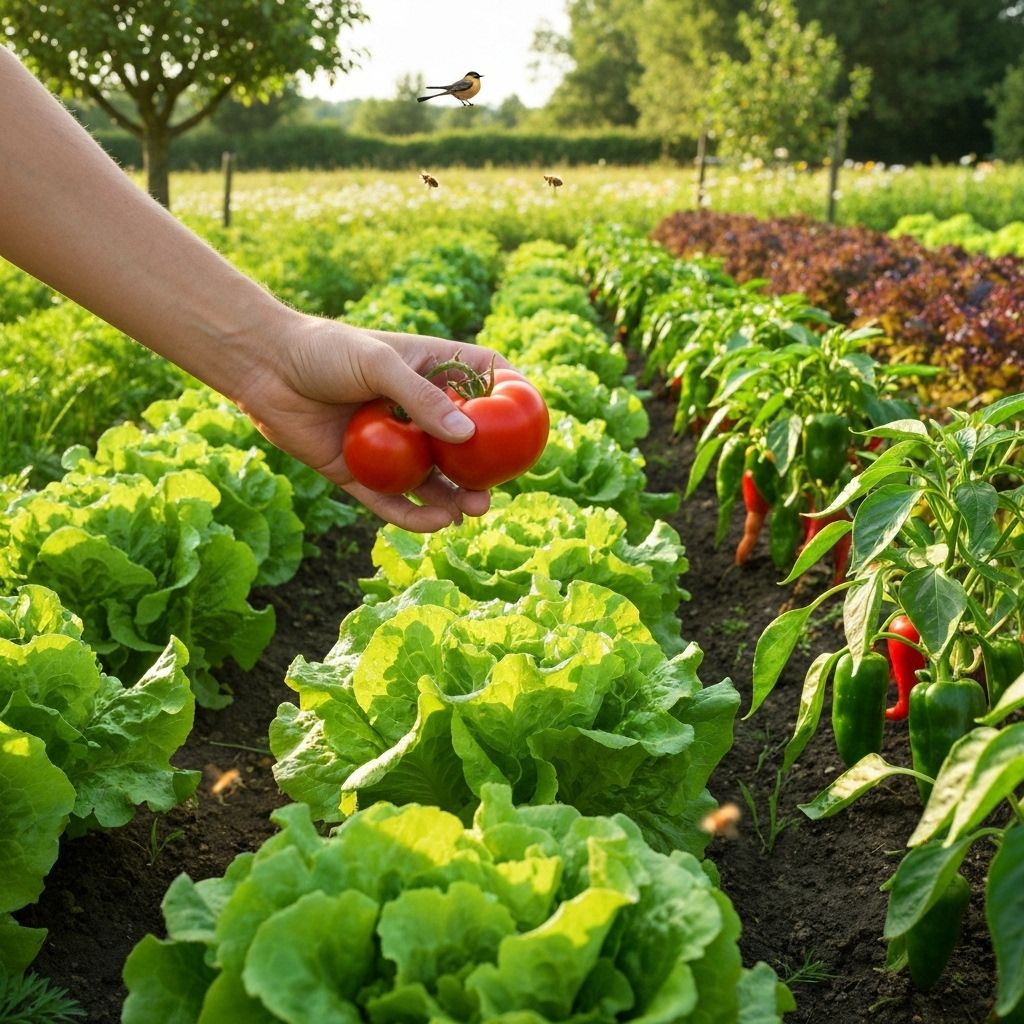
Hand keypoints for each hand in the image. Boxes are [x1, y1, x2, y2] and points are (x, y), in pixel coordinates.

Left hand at [234, 310, 513, 531]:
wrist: (263, 367)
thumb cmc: (325, 350)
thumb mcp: (379, 364)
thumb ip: (422, 399)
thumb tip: (468, 436)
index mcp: (430, 372)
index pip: (484, 384)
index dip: (511, 402)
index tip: (532, 426)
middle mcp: (416, 412)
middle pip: (464, 446)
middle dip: (484, 470)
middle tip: (496, 488)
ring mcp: (391, 445)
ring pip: (432, 480)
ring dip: (454, 499)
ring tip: (472, 512)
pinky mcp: (360, 473)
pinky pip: (393, 500)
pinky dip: (413, 514)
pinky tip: (435, 522)